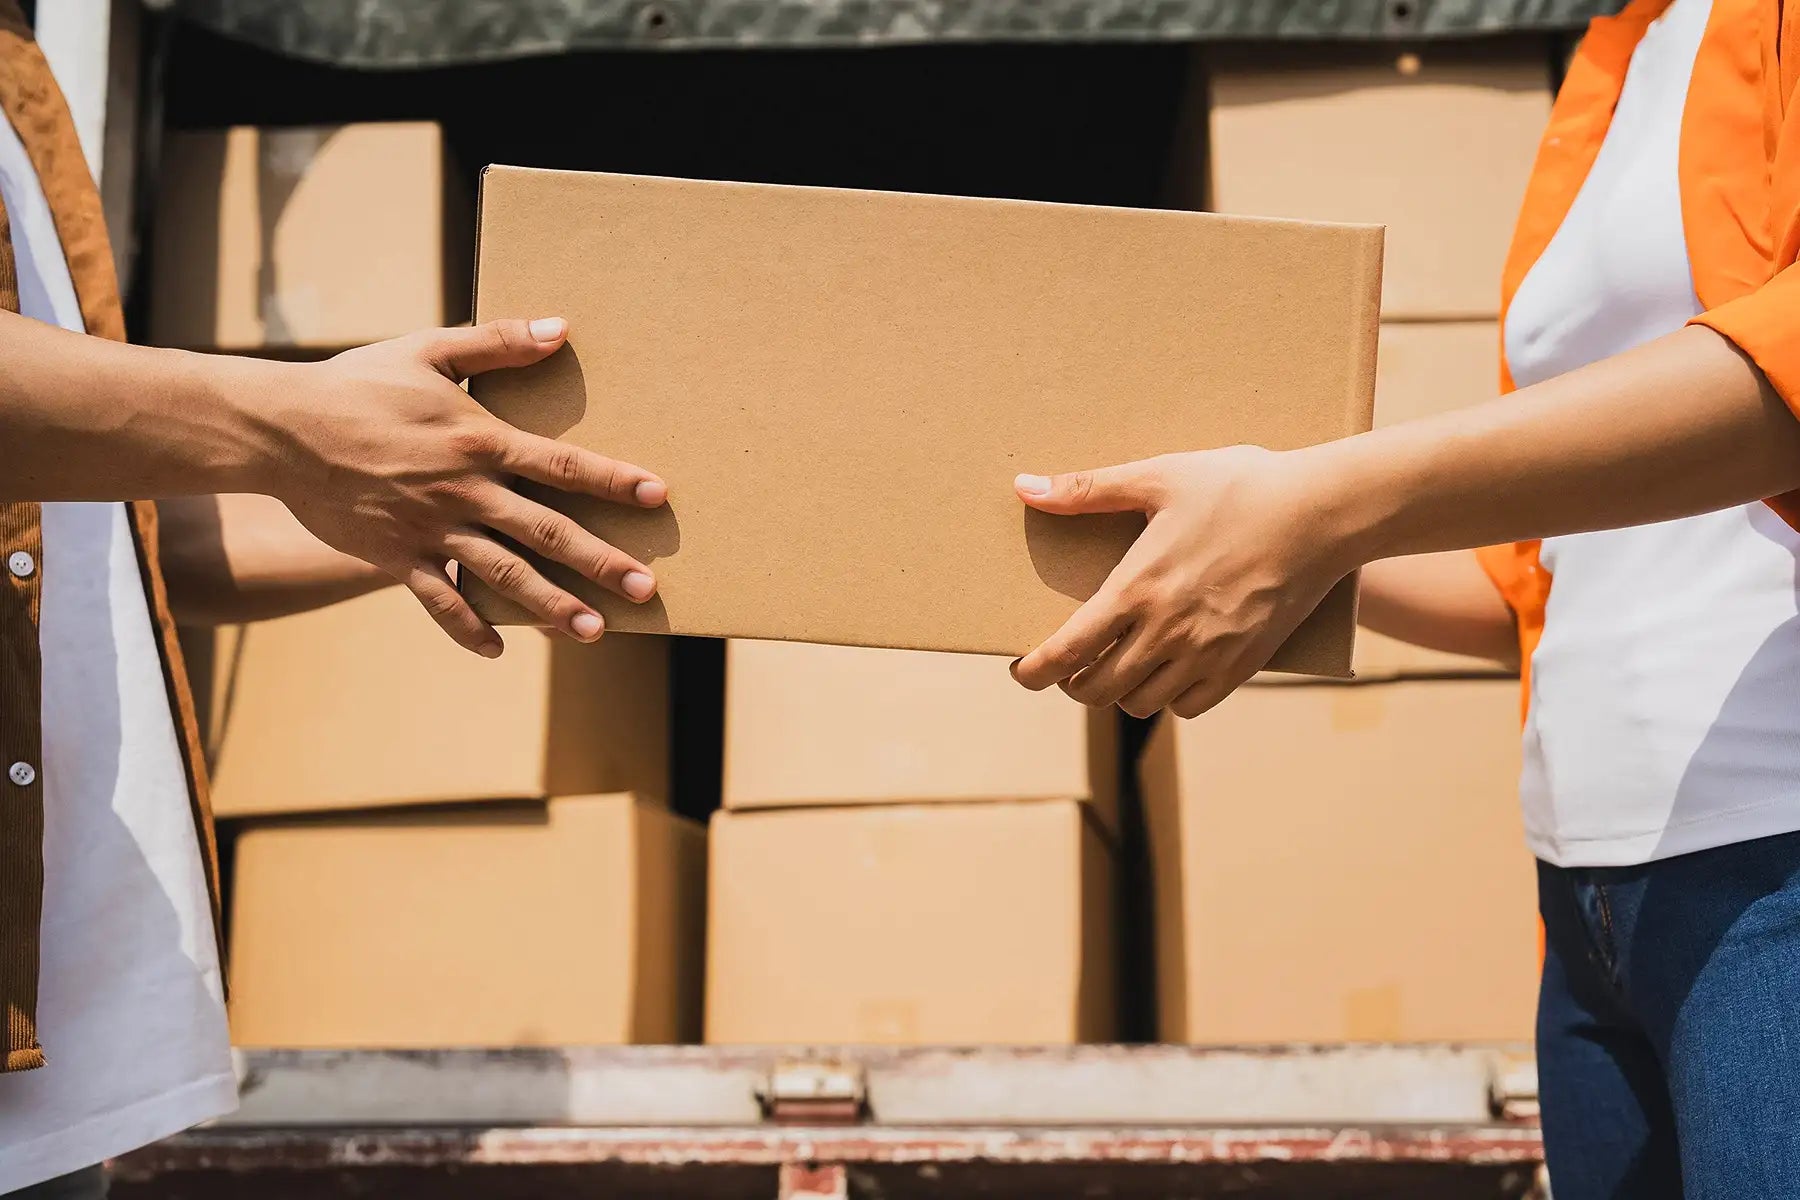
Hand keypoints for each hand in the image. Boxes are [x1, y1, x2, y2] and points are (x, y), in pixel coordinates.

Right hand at [248, 317, 665, 656]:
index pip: (563, 466)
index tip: (656, 497)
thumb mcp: (429, 350)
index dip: (613, 480)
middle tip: (645, 590)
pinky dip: (468, 629)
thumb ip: (497, 342)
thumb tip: (561, 329)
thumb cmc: (359, 384)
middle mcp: (465, 491)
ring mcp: (432, 529)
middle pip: (548, 532)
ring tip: (595, 632)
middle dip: (600, 563)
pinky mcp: (398, 557)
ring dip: (552, 607)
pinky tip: (497, 651)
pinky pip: (440, 601)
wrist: (282, 429)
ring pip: (504, 576)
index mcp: (480, 440)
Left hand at [1010, 446, 1356, 717]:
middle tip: (1071, 664)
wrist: (1323, 512)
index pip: (1066, 653)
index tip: (1021, 672)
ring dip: (1120, 691)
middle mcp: (1167, 632)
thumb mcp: (1159, 477)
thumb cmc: (1239, 486)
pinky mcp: (1242, 665)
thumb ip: (1088, 489)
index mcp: (1137, 589)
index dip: (1033, 673)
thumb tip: (1025, 487)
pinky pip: (1189, 706)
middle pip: (1096, 690)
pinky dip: (1169, 697)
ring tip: (1119, 665)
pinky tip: (1167, 671)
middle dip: (1073, 683)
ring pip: (1141, 703)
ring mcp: (1206, 654)